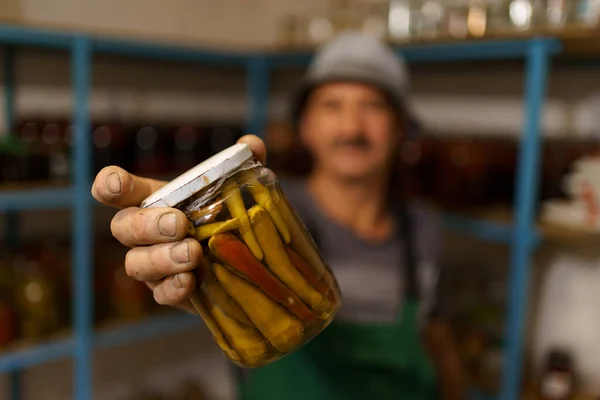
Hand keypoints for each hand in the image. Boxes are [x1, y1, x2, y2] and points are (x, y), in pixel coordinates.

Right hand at [91, 135, 266, 313]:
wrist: (243, 263)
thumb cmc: (227, 218)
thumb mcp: (238, 190)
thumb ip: (244, 164)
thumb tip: (252, 144)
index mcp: (156, 200)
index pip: (120, 190)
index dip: (110, 185)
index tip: (116, 185)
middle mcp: (145, 233)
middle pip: (123, 227)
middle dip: (148, 225)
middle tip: (180, 224)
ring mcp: (153, 265)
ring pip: (136, 263)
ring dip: (162, 258)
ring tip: (193, 254)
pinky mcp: (168, 292)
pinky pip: (159, 294)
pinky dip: (172, 288)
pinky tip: (190, 282)